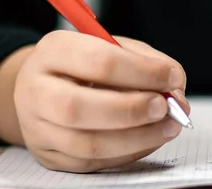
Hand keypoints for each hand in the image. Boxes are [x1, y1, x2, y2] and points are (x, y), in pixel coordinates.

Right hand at [13, 30, 188, 172]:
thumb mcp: (116, 49)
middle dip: (132, 110)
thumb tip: (175, 89)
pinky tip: (149, 139)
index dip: (142, 72)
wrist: (45, 88)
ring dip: (137, 138)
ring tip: (168, 127)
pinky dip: (129, 153)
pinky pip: (93, 162)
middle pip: (78, 108)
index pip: (98, 61)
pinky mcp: (50, 156)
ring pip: (87, 144)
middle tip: (165, 108)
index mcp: (54, 50)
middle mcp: (36, 89)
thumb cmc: (87, 66)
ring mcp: (38, 128)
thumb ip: (148, 63)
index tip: (173, 78)